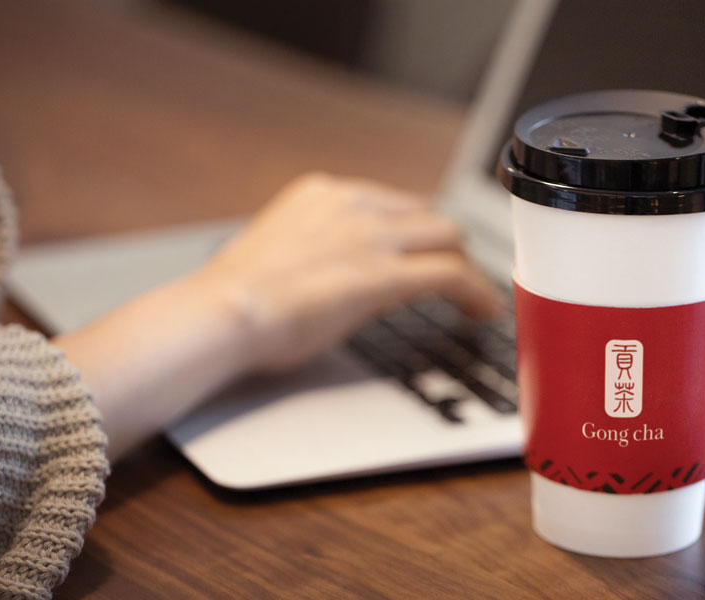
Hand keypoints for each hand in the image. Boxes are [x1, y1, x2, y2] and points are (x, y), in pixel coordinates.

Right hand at [56, 172, 502, 460]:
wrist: (223, 311)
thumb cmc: (236, 296)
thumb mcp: (280, 250)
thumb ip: (317, 248)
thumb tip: (336, 272)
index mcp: (324, 194)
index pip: (393, 204)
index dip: (417, 232)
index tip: (423, 251)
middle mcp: (353, 204)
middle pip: (428, 215)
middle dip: (447, 246)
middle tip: (454, 276)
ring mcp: (372, 236)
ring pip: (448, 237)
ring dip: (465, 266)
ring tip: (472, 296)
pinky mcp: (386, 274)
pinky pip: (452, 274)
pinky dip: (476, 291)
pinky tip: (482, 310)